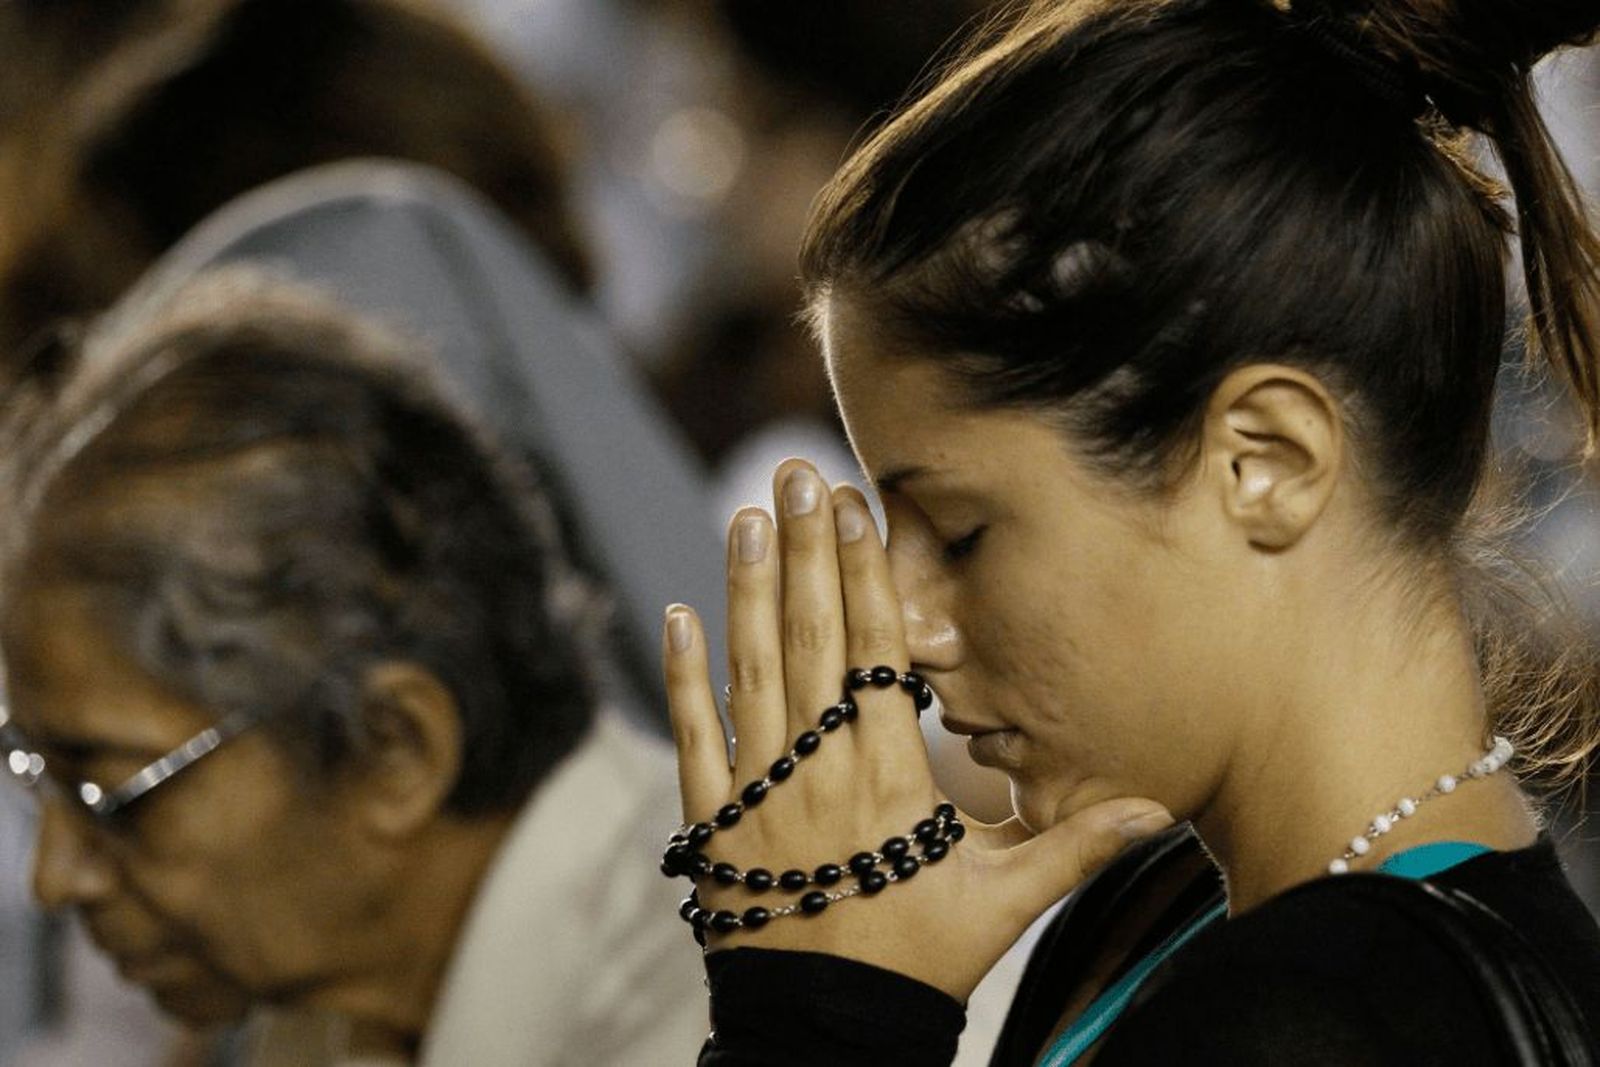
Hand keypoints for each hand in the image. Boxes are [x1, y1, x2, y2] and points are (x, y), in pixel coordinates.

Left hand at [663, 459, 1172, 1000]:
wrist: (826, 1034)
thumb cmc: (917, 965)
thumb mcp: (1002, 906)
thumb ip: (1074, 848)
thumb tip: (1159, 810)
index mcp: (889, 779)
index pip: (876, 653)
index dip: (866, 574)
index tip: (855, 507)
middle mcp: (819, 772)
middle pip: (811, 640)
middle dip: (804, 551)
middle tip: (795, 474)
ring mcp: (757, 794)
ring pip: (751, 672)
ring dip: (745, 590)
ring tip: (743, 516)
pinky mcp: (711, 822)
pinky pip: (691, 736)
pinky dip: (682, 675)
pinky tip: (676, 613)